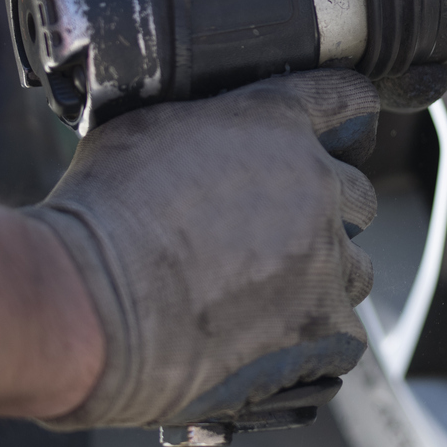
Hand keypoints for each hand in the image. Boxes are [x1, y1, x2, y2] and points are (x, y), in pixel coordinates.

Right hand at [26, 69, 380, 428]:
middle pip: (359, 195)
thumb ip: (200, 125)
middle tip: (274, 237)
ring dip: (322, 279)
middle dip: (327, 212)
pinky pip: (344, 335)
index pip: (345, 101)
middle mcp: (315, 184)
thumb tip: (202, 136)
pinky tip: (271, 344)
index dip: (351, 115)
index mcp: (275, 125)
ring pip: (356, 269)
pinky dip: (314, 342)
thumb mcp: (141, 130)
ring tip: (266, 299)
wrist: (88, 303)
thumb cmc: (100, 216)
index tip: (351, 126)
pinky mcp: (322, 327)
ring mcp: (325, 258)